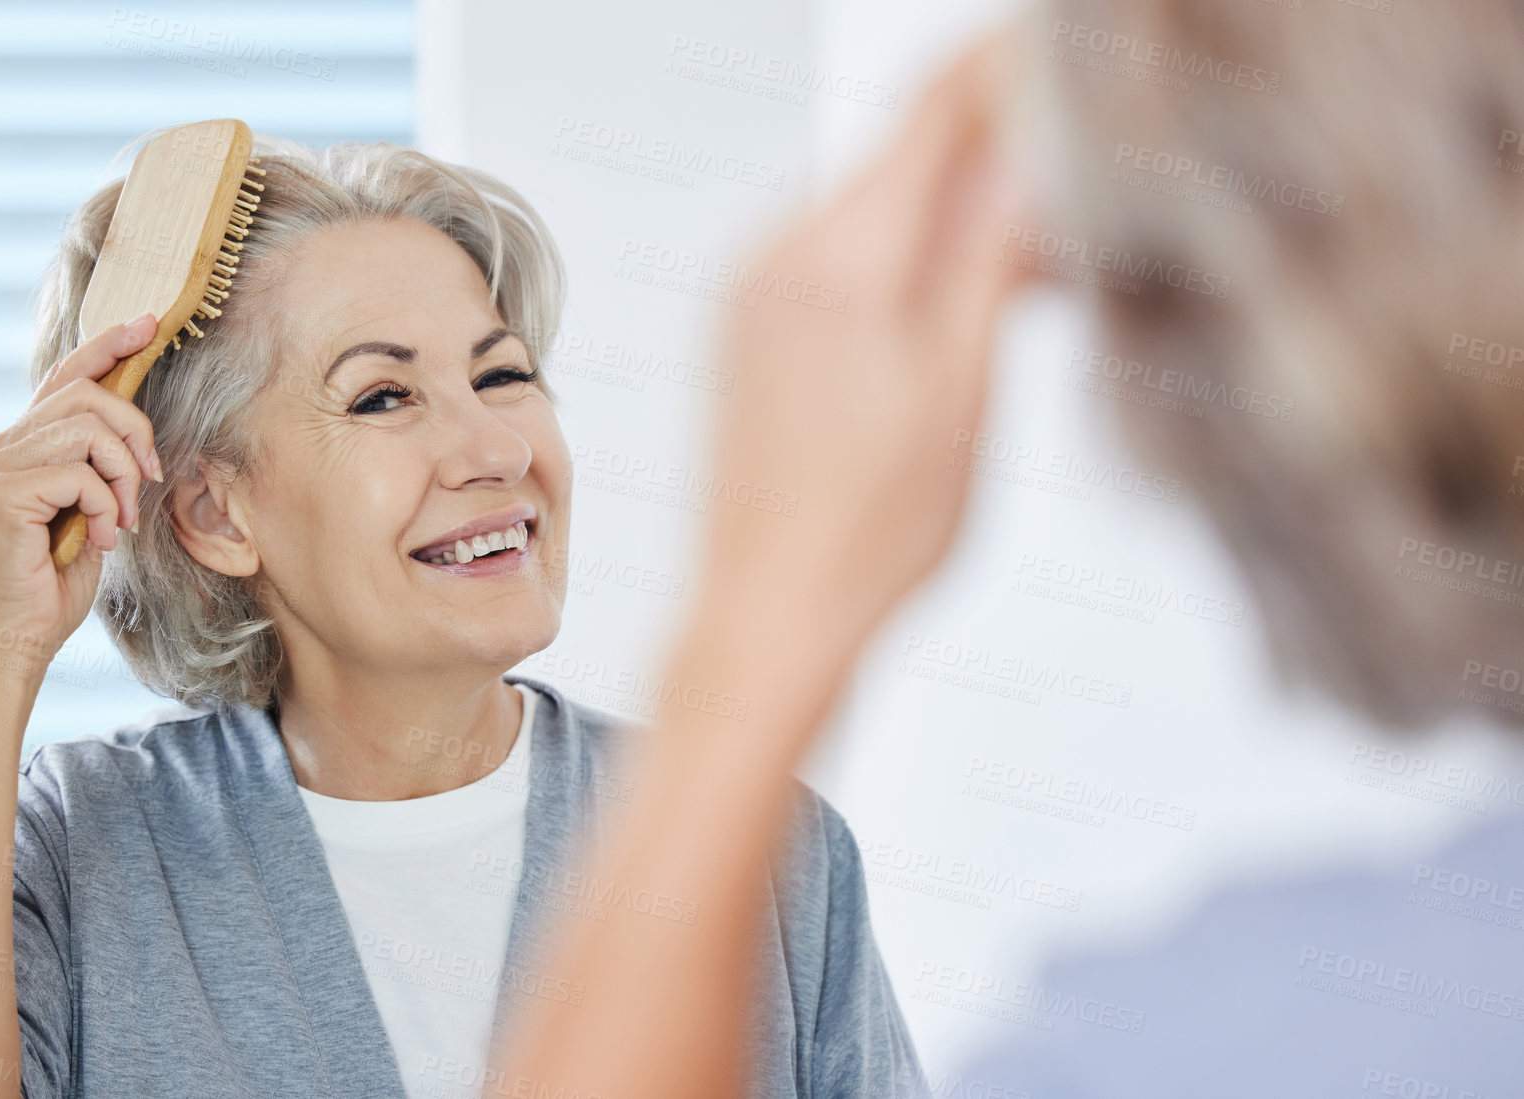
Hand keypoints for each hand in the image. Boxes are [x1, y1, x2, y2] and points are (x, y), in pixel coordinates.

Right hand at [0, 313, 162, 675]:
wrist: (20, 633)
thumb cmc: (55, 577)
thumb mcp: (92, 509)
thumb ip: (101, 466)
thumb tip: (136, 432)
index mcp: (25, 443)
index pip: (67, 376)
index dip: (108, 344)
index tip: (147, 324)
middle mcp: (5, 445)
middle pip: (89, 395)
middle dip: (136, 433)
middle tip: (145, 482)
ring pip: (89, 430)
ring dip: (122, 477)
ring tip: (118, 519)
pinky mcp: (4, 492)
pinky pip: (80, 474)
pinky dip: (104, 508)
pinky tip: (97, 539)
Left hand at [697, 31, 1029, 657]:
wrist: (766, 615)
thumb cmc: (863, 537)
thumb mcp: (964, 389)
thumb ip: (994, 258)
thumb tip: (1030, 160)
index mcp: (838, 262)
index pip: (931, 112)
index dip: (1002, 65)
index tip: (1053, 43)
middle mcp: (776, 259)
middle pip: (904, 158)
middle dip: (996, 156)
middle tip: (1077, 191)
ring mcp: (752, 294)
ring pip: (875, 209)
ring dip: (955, 215)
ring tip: (1032, 273)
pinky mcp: (746, 329)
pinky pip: (836, 257)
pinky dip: (903, 260)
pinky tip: (953, 309)